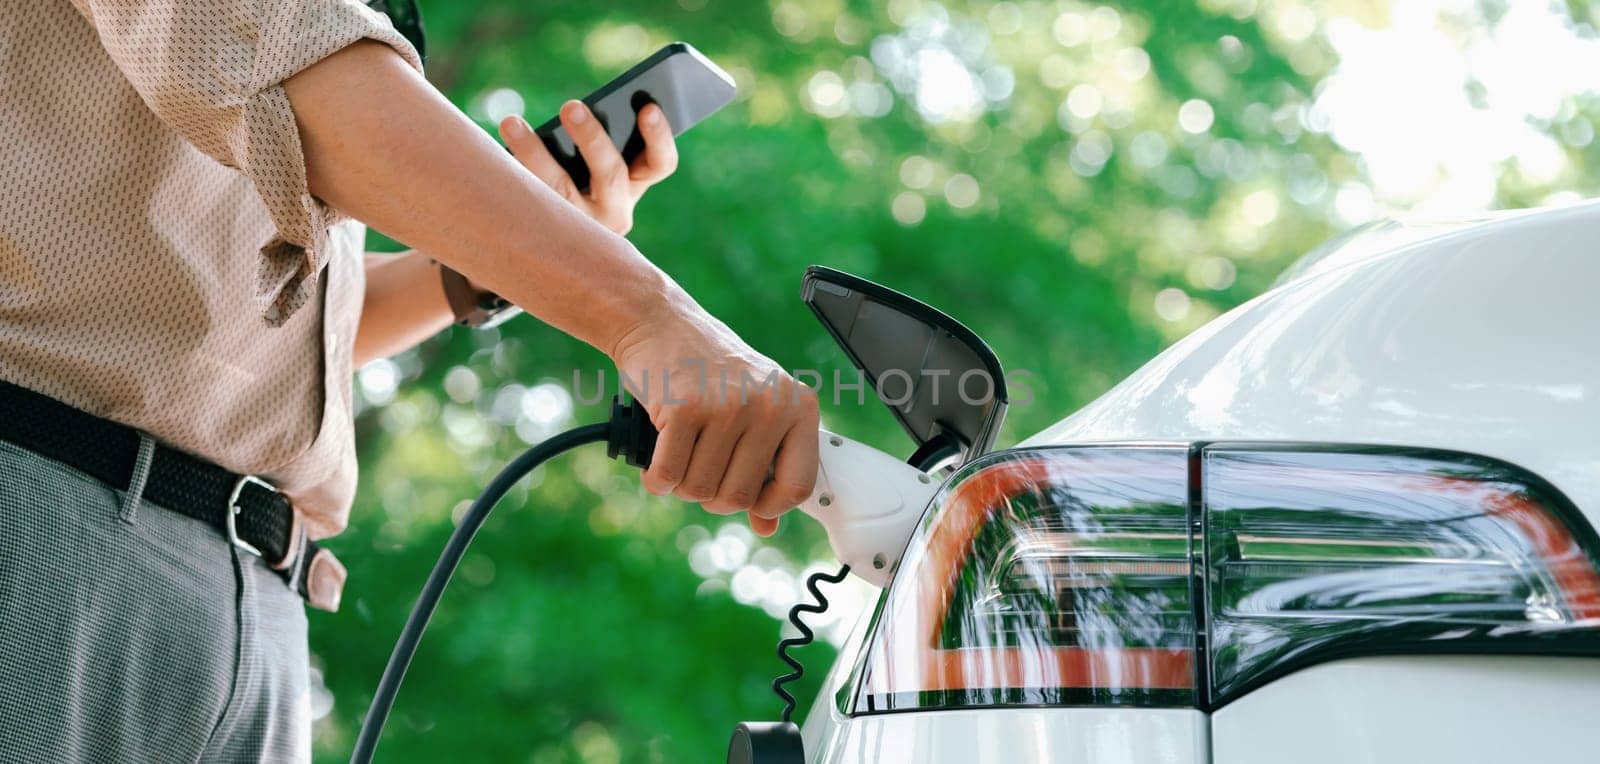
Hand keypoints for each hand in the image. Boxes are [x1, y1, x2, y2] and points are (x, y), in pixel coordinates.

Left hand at [498, 101, 677, 234]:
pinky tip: (487, 157)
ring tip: (510, 122)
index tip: (647, 107)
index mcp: (633, 188)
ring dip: (534, 152)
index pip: (660, 164)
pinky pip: (528, 205)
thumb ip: (590, 145)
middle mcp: (615, 214)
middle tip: (571, 106)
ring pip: (560, 190)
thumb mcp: (589, 169)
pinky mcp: (544, 239)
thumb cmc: (570, 188)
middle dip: (592, 138)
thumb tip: (570, 111)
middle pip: (611, 174)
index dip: (658, 136)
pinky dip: (509, 176)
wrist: (547, 255)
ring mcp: (580, 232)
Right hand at [608, 306, 819, 536]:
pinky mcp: (684, 409)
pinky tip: (656, 459)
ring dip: (682, 485)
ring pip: (701, 491)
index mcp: (799, 406)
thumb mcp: (752, 410)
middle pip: (740, 497)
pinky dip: (656, 479)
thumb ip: (765, 467)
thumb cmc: (710, 372)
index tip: (748, 500)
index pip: (799, 486)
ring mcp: (727, 406)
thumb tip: (766, 527)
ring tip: (680, 454)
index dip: (769, 505)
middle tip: (700, 469)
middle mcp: (769, 406)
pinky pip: (668, 476)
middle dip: (713, 496)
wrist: (661, 323)